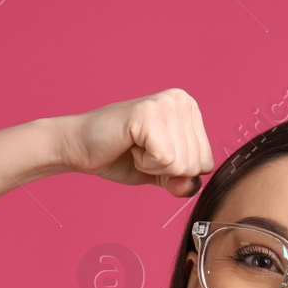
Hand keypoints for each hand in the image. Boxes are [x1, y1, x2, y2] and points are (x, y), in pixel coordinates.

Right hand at [59, 88, 214, 196]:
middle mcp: (182, 100)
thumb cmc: (121, 156)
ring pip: (182, 164)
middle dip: (166, 170)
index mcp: (190, 109)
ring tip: (136, 146)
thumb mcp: (162, 173)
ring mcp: (166, 104)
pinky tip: (130, 145)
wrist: (81, 147)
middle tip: (141, 151)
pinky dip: (145, 163)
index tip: (153, 153)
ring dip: (154, 166)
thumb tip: (190, 186)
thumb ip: (182, 181)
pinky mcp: (149, 114)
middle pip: (196, 165)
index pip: (206, 163)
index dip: (177, 172)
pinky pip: (166, 160)